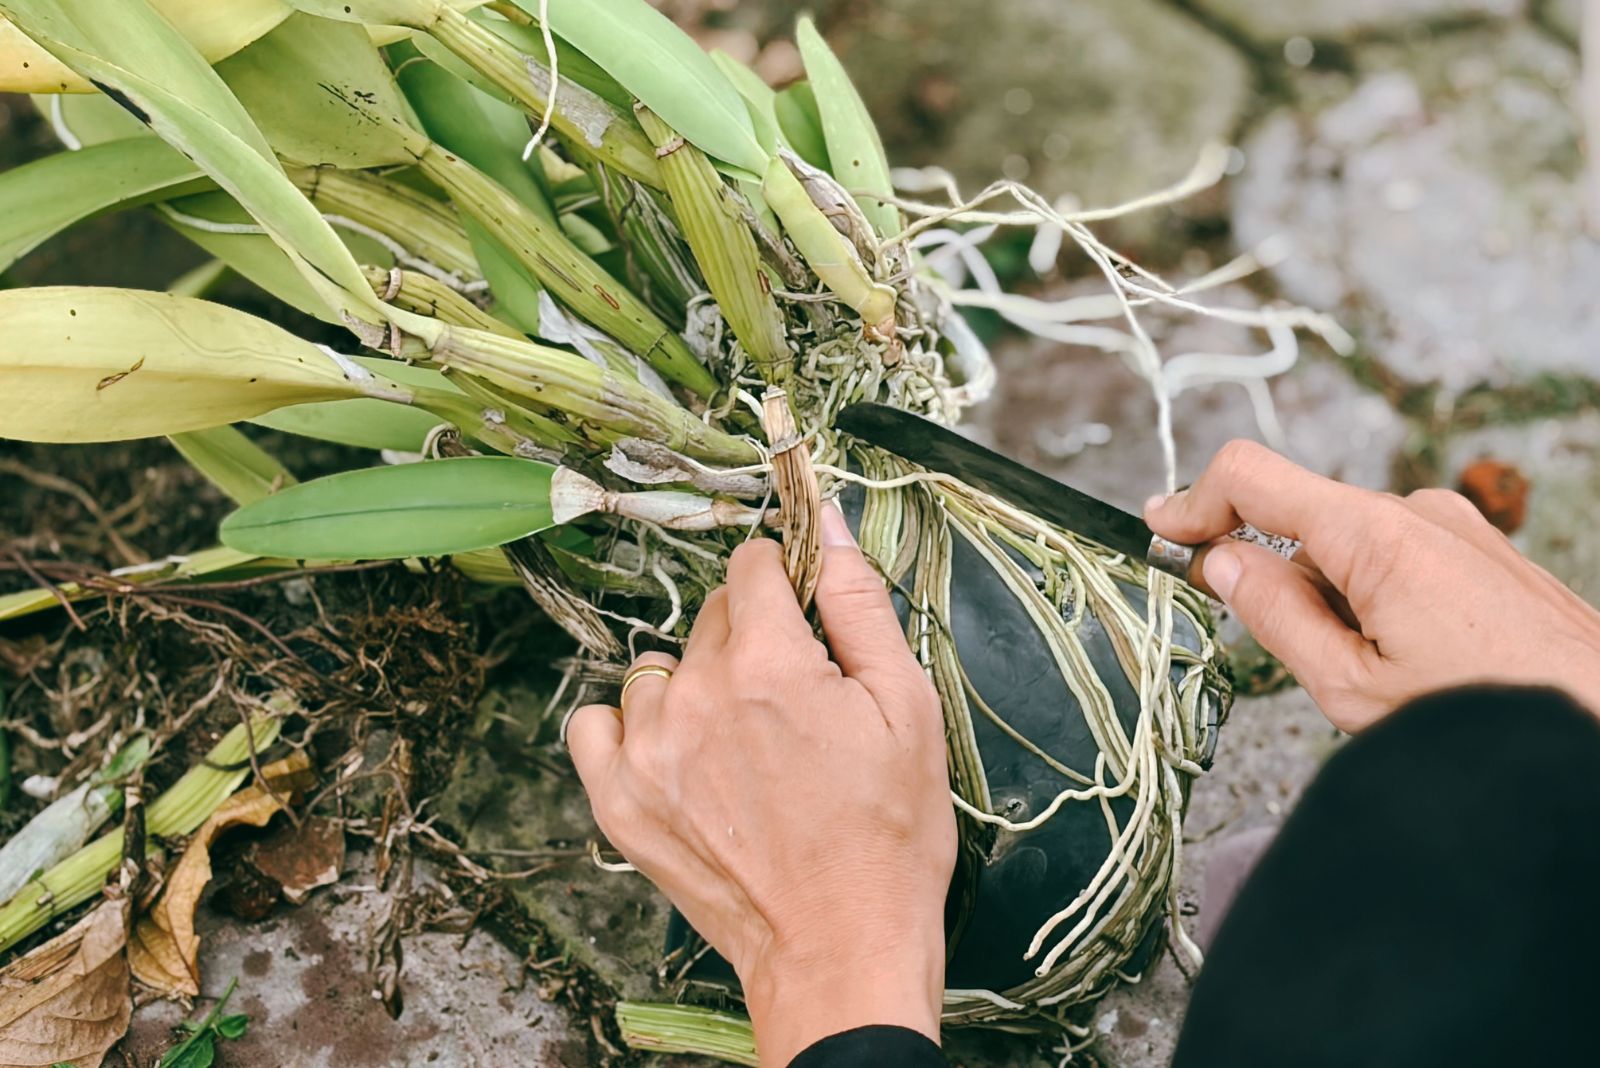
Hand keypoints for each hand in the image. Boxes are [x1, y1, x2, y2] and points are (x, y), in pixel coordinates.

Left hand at [566, 505, 955, 1065]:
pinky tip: (676, 752)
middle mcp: (696, 695)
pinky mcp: (618, 801)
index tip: (805, 619)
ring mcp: (648, 750)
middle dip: (753, 637)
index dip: (786, 581)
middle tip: (793, 700)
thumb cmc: (889, 833)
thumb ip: (859, 603)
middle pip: (712, 616)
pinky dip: (630, 727)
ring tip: (740, 741)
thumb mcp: (908, 706)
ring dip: (696, 685)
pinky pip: (596, 723)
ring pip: (660, 669)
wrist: (841, 947)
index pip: (752, 565)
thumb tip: (829, 520)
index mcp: (769, 662)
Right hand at [1144, 440, 1599, 730]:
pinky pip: (1397, 556)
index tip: (1159, 532)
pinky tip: (1408, 664)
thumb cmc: (1487, 724)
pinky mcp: (1482, 550)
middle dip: (1273, 577)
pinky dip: (1372, 597)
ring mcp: (1457, 527)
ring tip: (1375, 678)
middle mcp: (1417, 511)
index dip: (1192, 501)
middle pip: (1300, 518)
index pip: (1251, 477)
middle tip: (1278, 650)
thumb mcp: (1352, 688)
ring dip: (1330, 598)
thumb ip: (1275, 616)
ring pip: (1349, 545)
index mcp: (1376, 535)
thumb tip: (1222, 562)